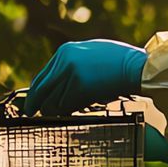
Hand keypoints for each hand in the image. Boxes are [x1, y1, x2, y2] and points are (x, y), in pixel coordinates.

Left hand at [24, 39, 145, 115]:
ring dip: (55, 110)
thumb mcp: (89, 53)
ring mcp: (71, 74)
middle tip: (33, 114)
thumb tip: (56, 82)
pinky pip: (66, 106)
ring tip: (62, 112)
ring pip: (52, 102)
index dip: (34, 93)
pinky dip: (67, 112)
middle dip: (36, 105)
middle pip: (41, 90)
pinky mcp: (80, 87)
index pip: (41, 76)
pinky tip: (75, 110)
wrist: (136, 66)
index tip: (31, 104)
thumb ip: (70, 64)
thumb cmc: (117, 62)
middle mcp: (64, 61)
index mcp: (65, 51)